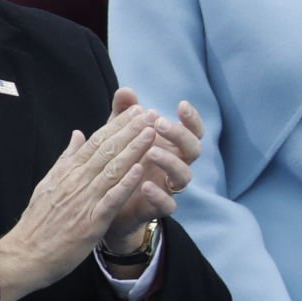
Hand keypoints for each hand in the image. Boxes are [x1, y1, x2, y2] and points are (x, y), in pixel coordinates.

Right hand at [0, 103, 160, 300]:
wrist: (24, 255)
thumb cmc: (38, 222)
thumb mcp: (49, 184)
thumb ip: (66, 159)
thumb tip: (78, 134)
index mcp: (67, 172)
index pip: (96, 141)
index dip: (117, 125)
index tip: (135, 110)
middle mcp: (76, 181)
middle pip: (107, 150)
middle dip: (130, 130)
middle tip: (150, 113)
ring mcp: (84, 200)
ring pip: (112, 169)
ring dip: (134, 149)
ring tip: (152, 132)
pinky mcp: (90, 222)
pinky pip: (112, 198)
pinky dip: (127, 183)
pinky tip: (142, 169)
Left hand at [101, 91, 205, 251]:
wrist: (107, 204)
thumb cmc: (120, 164)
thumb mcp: (119, 135)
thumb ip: (124, 114)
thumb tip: (126, 91)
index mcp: (172, 146)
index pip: (192, 130)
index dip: (192, 118)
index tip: (181, 104)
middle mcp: (175, 165)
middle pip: (194, 149)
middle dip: (180, 135)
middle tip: (159, 124)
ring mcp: (168, 187)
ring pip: (184, 176)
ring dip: (170, 162)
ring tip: (151, 152)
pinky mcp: (157, 209)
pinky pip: (168, 205)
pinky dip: (159, 195)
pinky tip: (144, 185)